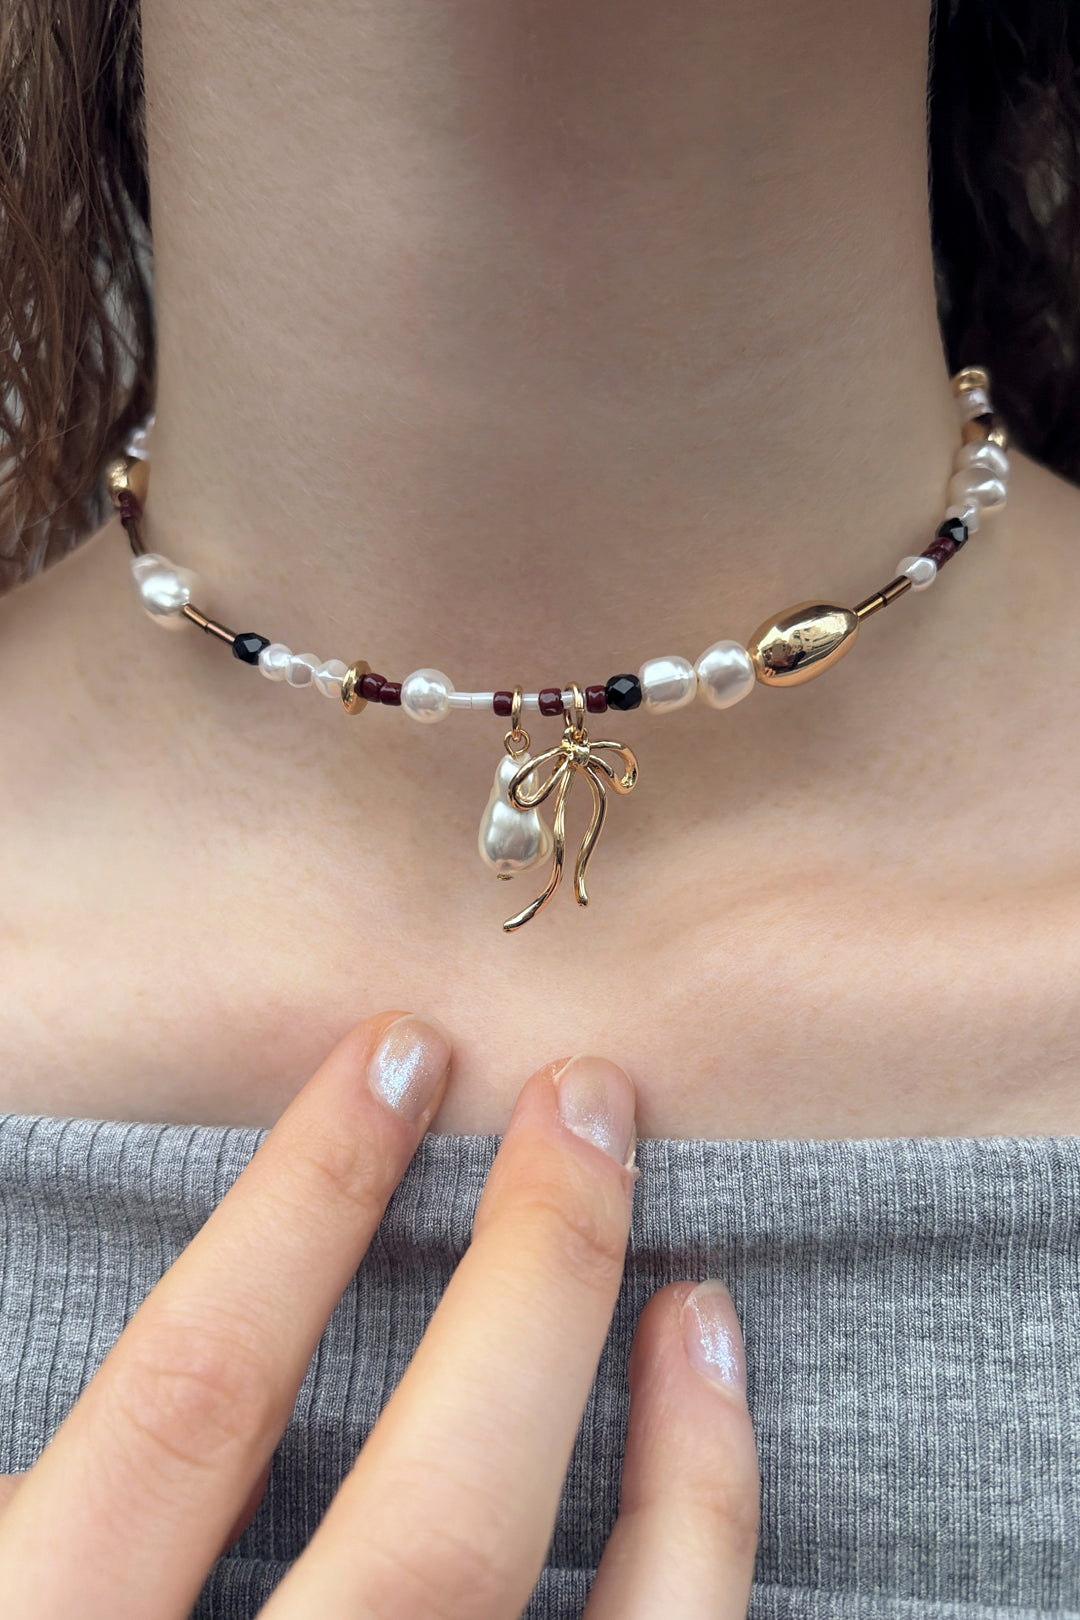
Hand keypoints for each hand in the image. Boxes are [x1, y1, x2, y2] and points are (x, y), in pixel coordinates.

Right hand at [0, 1011, 758, 1617]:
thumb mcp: (15, 1580)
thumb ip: (65, 1490)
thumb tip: (181, 1333)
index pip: (196, 1404)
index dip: (305, 1202)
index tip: (398, 1055)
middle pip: (428, 1526)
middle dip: (532, 1284)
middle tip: (595, 1107)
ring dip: (673, 1471)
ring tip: (701, 1297)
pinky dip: (690, 1596)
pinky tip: (711, 1495)